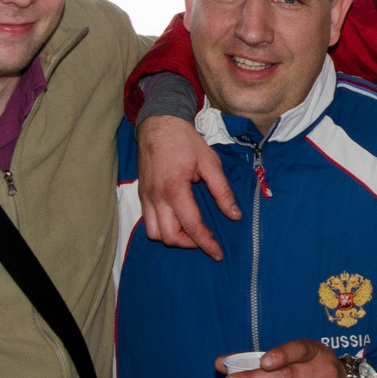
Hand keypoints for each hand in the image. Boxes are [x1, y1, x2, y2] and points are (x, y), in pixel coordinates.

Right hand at [137, 115, 240, 259]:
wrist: (158, 124)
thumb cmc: (185, 140)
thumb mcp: (210, 162)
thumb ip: (222, 191)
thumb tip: (234, 215)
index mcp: (174, 189)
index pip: (191, 226)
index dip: (206, 243)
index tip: (218, 253)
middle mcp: (156, 197)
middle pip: (169, 237)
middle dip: (190, 243)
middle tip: (207, 239)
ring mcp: (146, 196)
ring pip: (155, 233)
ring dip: (174, 237)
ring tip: (192, 230)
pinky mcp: (142, 194)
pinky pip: (148, 221)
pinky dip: (163, 227)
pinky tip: (178, 220)